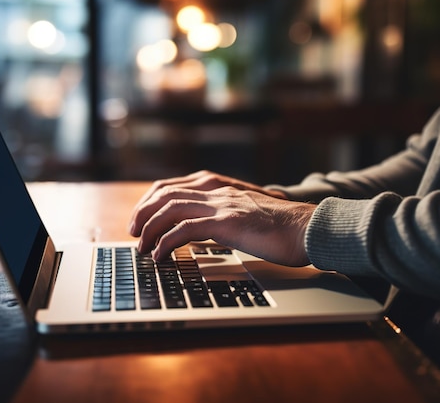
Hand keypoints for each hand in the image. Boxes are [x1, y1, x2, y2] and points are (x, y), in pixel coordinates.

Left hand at [128, 182, 315, 266]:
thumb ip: (218, 214)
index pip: (170, 186)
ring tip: (143, 248)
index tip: (139, 220)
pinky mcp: (227, 222)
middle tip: (133, 234)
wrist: (306, 227)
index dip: (148, 202)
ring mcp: (221, 204)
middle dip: (142, 214)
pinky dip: (166, 243)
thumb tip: (195, 230)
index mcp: (217, 184)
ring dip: (150, 229)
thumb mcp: (241, 213)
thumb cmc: (278, 226)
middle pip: (164, 194)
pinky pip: (184, 230)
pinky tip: (161, 256)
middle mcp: (215, 189)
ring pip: (170, 209)